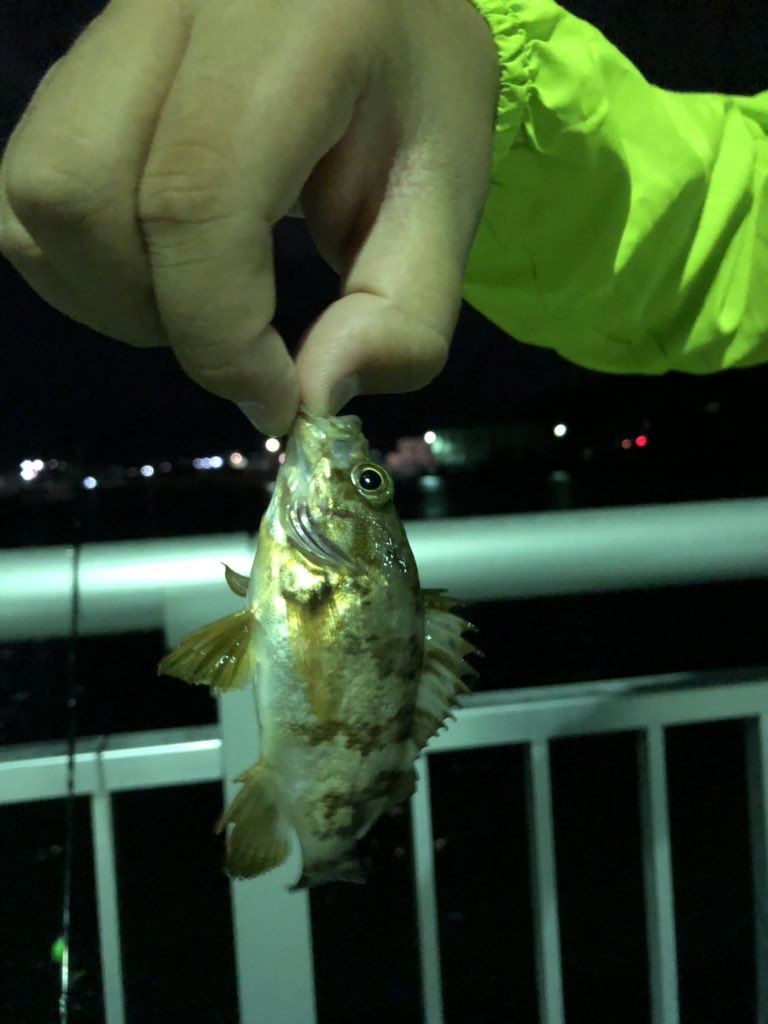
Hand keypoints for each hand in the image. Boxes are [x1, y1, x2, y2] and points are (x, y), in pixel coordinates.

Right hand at [0, 0, 497, 435]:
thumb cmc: (415, 89)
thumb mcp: (448, 193)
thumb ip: (405, 307)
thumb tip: (314, 400)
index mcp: (288, 29)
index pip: (196, 200)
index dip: (221, 336)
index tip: (277, 400)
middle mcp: (171, 6)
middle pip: (84, 196)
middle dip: (158, 317)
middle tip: (239, 344)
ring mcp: (109, 27)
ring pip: (38, 193)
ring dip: (108, 294)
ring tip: (198, 304)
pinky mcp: (78, 62)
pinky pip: (26, 185)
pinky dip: (77, 264)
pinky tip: (155, 270)